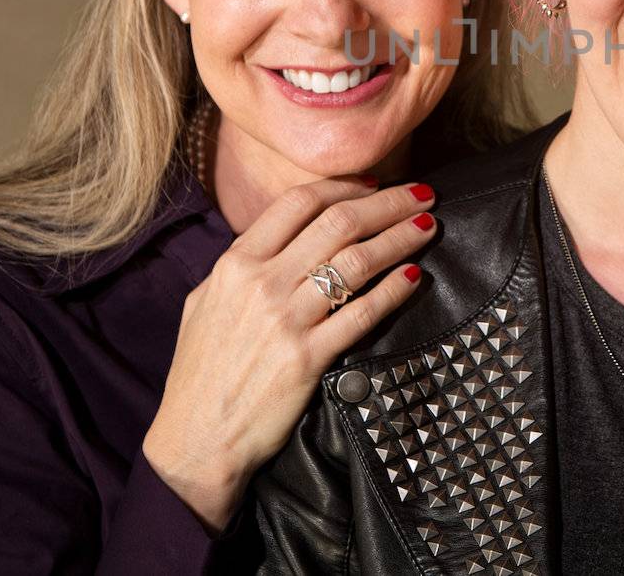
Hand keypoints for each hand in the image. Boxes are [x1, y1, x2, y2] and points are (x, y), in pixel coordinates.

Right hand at [142, 177, 436, 531]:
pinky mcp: (308, 358)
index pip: (299, 203)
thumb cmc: (200, 373)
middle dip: (388, 203)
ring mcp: (286, 320)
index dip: (344, 186)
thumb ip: (241, 265)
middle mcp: (261, 284)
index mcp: (235, 263)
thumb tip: (279, 237)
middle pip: (338, 223)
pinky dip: (394, 290)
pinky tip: (414, 276)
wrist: (197, 440)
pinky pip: (363, 314)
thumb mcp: (204, 303)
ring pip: (357, 262)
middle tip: (421, 194)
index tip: (375, 182)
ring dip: (400, 238)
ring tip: (426, 227)